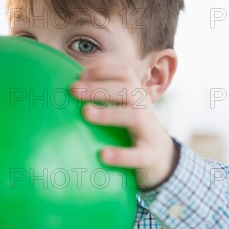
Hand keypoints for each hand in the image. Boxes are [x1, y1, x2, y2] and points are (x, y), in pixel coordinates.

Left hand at [71, 66, 177, 189]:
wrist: (163, 158)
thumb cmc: (133, 130)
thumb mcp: (122, 110)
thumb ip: (102, 100)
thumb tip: (64, 91)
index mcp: (136, 95)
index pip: (124, 74)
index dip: (103, 70)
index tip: (79, 75)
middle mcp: (144, 108)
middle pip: (128, 89)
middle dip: (100, 87)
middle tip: (73, 90)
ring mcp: (149, 131)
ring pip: (134, 116)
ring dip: (110, 112)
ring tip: (86, 113)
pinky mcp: (150, 155)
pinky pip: (138, 155)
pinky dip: (121, 155)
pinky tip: (103, 155)